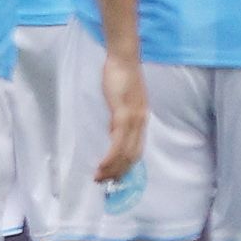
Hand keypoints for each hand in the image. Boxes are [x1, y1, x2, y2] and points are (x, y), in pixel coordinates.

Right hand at [94, 47, 148, 184]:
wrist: (124, 57)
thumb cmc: (119, 74)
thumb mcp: (120, 99)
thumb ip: (118, 116)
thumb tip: (112, 131)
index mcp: (141, 118)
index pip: (136, 149)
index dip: (126, 165)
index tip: (114, 176)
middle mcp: (141, 121)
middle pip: (133, 155)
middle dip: (119, 172)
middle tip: (104, 183)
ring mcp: (134, 118)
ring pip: (126, 151)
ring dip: (113, 168)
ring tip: (100, 178)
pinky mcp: (124, 113)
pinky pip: (118, 140)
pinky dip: (111, 156)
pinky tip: (102, 164)